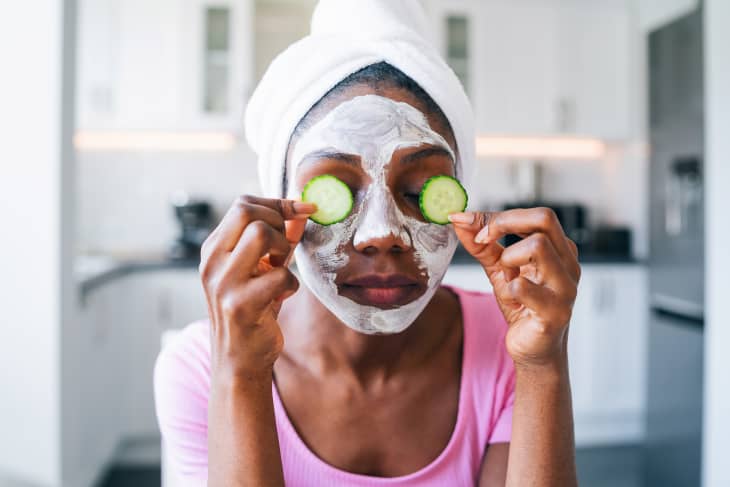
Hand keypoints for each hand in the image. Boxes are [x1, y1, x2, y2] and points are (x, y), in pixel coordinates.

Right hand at [199, 195, 315, 381]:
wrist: (239, 360)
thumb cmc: (253, 309)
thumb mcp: (262, 269)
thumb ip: (279, 238)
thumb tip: (302, 209)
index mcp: (214, 249)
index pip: (242, 204)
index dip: (277, 204)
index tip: (302, 211)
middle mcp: (212, 262)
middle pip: (247, 211)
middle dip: (278, 221)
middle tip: (284, 249)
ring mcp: (223, 283)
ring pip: (260, 234)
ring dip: (282, 249)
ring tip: (280, 269)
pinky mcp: (239, 305)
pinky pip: (279, 276)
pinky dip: (290, 284)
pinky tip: (282, 297)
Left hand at [449, 208, 579, 367]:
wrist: (533, 350)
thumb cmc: (522, 305)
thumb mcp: (499, 269)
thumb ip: (482, 244)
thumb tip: (459, 219)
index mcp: (560, 249)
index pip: (536, 215)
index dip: (500, 216)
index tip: (471, 224)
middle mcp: (568, 264)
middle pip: (544, 219)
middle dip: (504, 224)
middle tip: (483, 239)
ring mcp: (565, 287)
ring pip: (537, 247)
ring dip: (508, 258)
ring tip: (506, 277)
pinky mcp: (555, 312)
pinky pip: (523, 286)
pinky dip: (508, 290)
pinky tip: (512, 300)